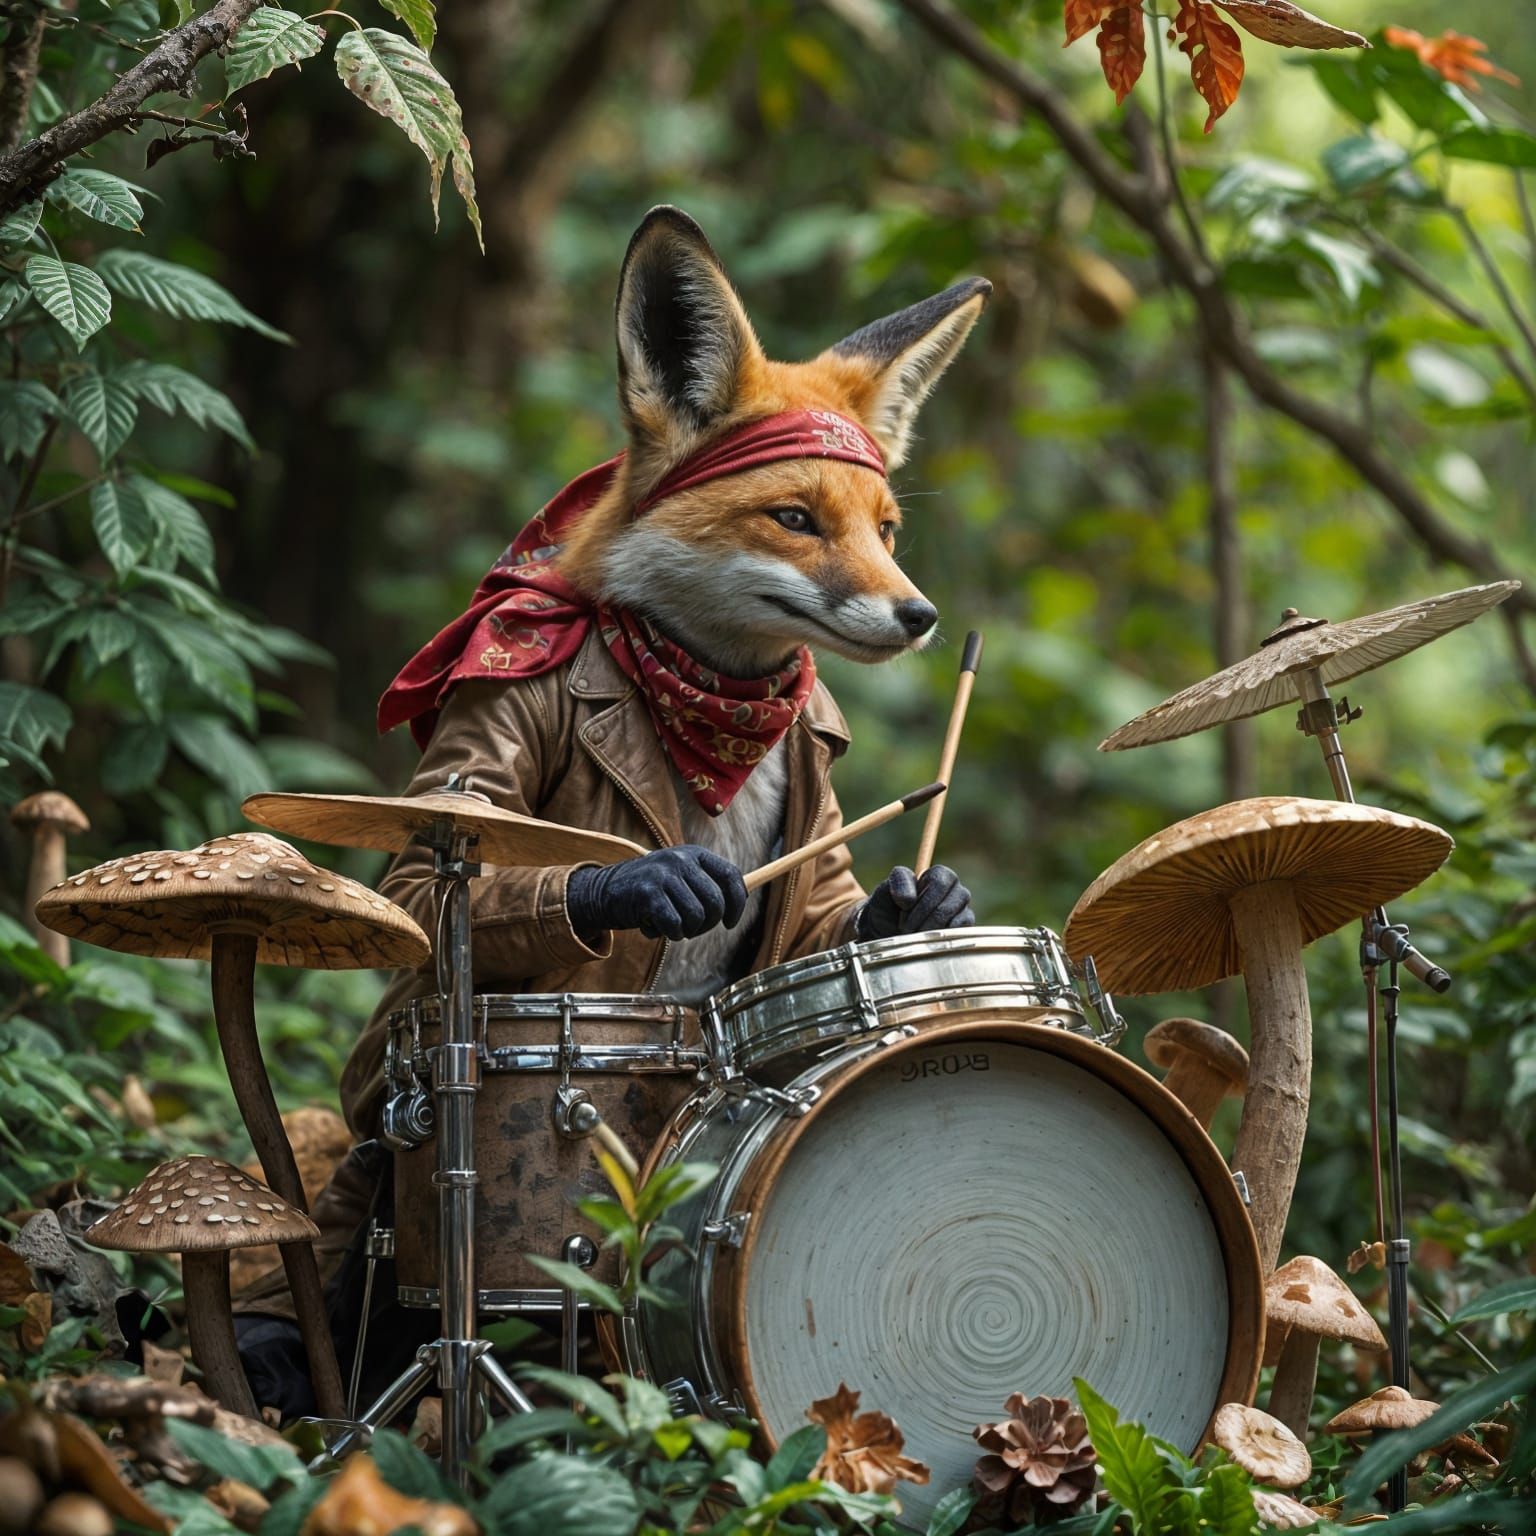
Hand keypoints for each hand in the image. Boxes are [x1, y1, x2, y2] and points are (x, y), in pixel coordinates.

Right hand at [567, 846, 747, 942]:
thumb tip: (740, 900)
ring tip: (670, 925)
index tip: (730, 921)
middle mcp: (680, 859)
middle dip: (708, 925)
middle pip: (716, 902)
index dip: (737, 903)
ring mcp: (663, 875)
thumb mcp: (678, 875)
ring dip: (686, 931)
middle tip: (691, 929)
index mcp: (693, 853)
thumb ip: (705, 883)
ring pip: (697, 918)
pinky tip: (655, 927)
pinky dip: (669, 934)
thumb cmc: (648, 889)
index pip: (730, 876)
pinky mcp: (648, 894)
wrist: (603, 891)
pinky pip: (675, 926)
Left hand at [856, 865, 974, 939]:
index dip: (922, 900)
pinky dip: (942, 939)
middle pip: (947, 904)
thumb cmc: (887, 909)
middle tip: (906, 929)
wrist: (886, 935)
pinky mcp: (964, 928)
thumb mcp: (885, 891)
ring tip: (914, 935)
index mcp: (938, 875)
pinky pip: (960, 932)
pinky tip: (928, 941)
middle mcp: (954, 889)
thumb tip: (911, 898)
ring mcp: (962, 909)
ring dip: (930, 931)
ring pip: (954, 920)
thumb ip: (898, 883)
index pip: (940, 881)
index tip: (904, 910)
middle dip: (923, 919)